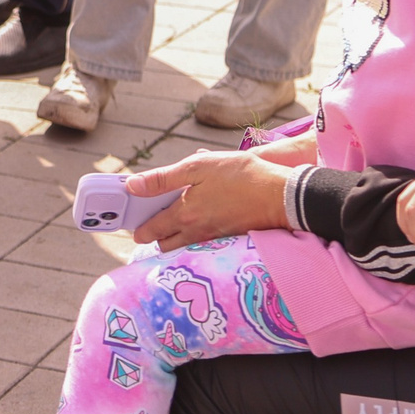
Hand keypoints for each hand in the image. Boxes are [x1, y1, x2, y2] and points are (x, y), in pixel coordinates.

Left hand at [126, 149, 295, 250]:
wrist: (282, 195)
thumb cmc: (242, 175)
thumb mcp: (198, 166)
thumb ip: (163, 178)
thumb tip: (132, 185)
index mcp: (184, 214)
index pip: (152, 230)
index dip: (139, 228)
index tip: (132, 225)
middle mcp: (197, 233)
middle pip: (166, 245)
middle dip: (155, 236)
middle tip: (152, 221)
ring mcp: (214, 239)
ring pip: (184, 247)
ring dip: (174, 238)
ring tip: (174, 220)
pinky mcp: (229, 240)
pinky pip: (203, 245)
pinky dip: (194, 238)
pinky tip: (200, 220)